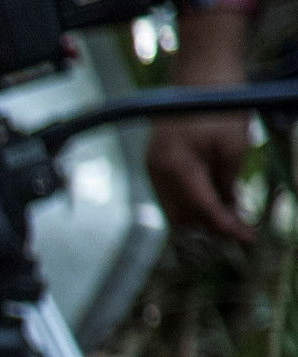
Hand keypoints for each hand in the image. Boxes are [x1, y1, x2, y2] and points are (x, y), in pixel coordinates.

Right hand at [148, 114, 253, 240]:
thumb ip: (228, 182)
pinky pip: (170, 193)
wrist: (200, 75)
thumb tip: (226, 208)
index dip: (225, 227)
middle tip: (239, 223)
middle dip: (210, 224)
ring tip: (230, 205)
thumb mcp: (235, 146)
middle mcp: (158, 171)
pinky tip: (213, 191)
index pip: (202, 209)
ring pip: (174, 208)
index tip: (246, 238)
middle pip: (182, 217)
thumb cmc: (219, 105)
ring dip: (201, 212)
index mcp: (177, 166)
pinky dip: (191, 198)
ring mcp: (153, 166)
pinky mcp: (155, 161)